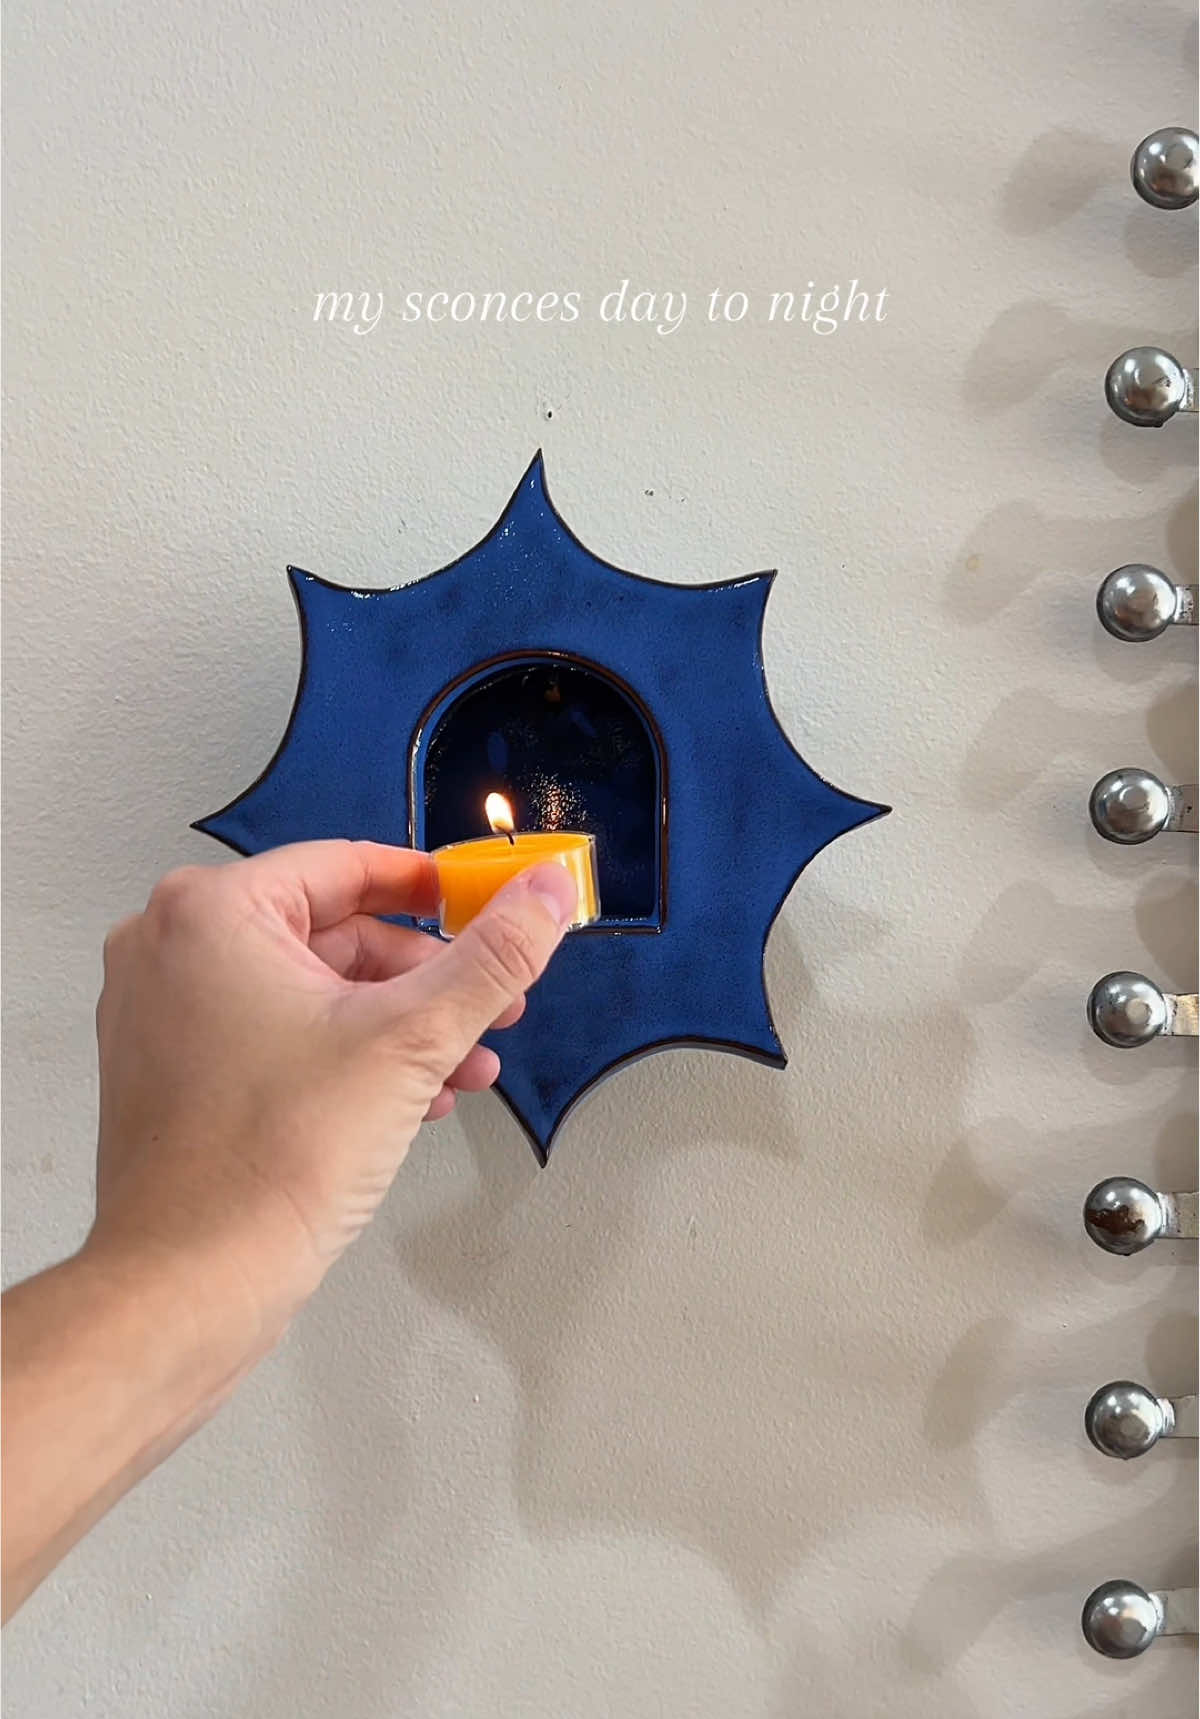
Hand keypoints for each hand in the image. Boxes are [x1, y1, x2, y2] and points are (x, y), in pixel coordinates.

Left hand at [88, 840, 577, 1339]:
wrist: (192, 1285)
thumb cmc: (266, 1164)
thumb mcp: (412, 1040)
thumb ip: (491, 958)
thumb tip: (543, 896)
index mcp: (211, 913)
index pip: (346, 866)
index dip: (431, 888)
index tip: (484, 903)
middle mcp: (170, 950)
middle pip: (333, 932)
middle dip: (425, 976)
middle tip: (492, 999)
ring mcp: (164, 1014)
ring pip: (311, 991)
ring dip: (398, 1025)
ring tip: (466, 1065)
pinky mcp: (174, 1073)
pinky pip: (277, 1035)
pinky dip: (347, 1056)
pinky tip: (414, 1099)